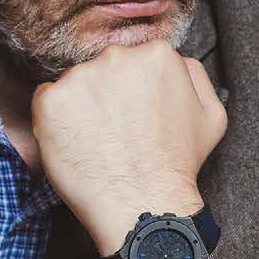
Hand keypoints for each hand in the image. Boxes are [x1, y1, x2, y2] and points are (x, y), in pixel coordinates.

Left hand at [31, 40, 227, 258]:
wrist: (143, 203)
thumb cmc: (177, 164)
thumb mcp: (210, 115)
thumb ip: (194, 75)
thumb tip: (177, 60)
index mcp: (156, 55)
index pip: (135, 60)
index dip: (133, 90)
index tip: (134, 114)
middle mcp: (117, 56)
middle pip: (104, 68)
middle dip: (106, 93)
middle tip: (115, 130)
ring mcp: (81, 77)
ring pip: (75, 84)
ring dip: (81, 106)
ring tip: (97, 141)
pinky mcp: (51, 100)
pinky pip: (47, 100)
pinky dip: (56, 120)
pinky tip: (76, 142)